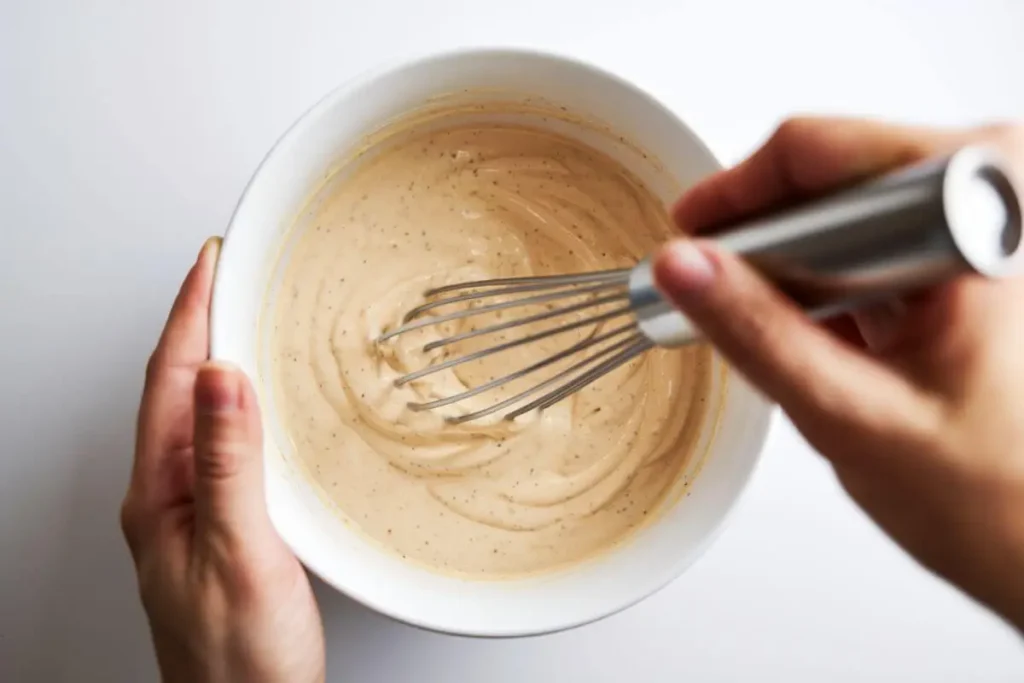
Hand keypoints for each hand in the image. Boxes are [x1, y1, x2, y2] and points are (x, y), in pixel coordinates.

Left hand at [120, 239, 325, 682]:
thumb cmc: (237, 660)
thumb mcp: (238, 555)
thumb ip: (228, 465)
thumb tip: (222, 378)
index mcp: (159, 495)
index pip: (170, 382)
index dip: (191, 314)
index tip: (211, 263)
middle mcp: (168, 497)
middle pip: (177, 388)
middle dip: (200, 322)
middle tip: (228, 273)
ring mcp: (193, 512)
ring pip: (201, 414)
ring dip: (220, 359)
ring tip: (245, 318)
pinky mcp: (223, 527)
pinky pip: (226, 446)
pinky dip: (243, 406)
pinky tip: (263, 402)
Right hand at [654, 118, 1023, 630]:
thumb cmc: (996, 498)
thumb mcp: (850, 415)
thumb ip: (758, 335)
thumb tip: (683, 267)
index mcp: (983, 221)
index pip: (823, 154)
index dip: (739, 196)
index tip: (690, 240)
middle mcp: (995, 204)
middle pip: (832, 172)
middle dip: (769, 238)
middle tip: (730, 298)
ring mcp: (977, 233)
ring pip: (843, 207)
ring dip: (794, 265)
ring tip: (795, 335)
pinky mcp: (961, 263)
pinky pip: (866, 242)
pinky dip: (824, 284)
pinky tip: (826, 335)